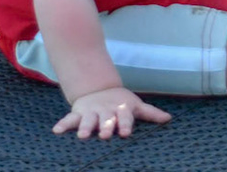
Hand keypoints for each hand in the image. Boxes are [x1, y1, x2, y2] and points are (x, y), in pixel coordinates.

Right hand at [54, 87, 170, 139]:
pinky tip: (56, 131)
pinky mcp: (78, 114)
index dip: (125, 124)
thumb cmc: (120, 103)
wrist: (98, 89)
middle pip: (106, 120)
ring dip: (86, 127)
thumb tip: (169, 119)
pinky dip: (63, 124)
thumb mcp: (135, 106)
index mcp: (120, 110)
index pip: (125, 118)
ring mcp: (91, 113)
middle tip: (105, 135)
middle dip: (106, 127)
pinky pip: (69, 119)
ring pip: (88, 121)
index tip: (125, 133)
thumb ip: (150, 113)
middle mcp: (106, 112)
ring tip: (83, 136)